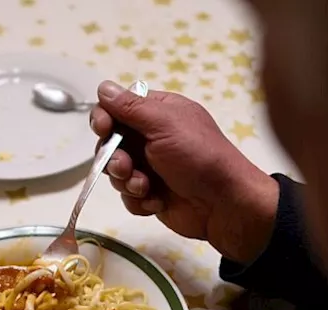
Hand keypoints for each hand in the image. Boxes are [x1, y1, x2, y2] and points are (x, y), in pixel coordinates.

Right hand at [90, 80, 279, 263]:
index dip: (105, 118)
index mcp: (157, 113)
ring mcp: (151, 167)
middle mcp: (151, 138)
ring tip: (146, 187)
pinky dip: (139, 201)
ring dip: (128, 182)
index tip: (103, 129)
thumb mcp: (164, 124)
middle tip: (126, 167)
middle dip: (115, 158)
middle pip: (111, 143)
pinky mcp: (151, 194)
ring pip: (117, 173)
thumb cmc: (199, 157)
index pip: (117, 108)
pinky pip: (128, 196)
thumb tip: (103, 87)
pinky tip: (157, 202)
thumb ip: (131, 107)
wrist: (224, 205)